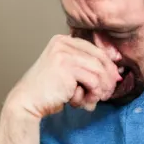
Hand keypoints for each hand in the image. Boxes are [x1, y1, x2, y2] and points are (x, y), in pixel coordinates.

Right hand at [6, 35, 121, 118]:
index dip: (109, 66)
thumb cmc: (48, 92)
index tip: (114, 80)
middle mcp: (64, 43)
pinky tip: (83, 102)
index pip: (96, 50)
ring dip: (99, 90)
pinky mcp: (66, 66)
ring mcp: (64, 53)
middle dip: (108, 79)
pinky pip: (93, 81)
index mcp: (64, 41)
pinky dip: (93, 94)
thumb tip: (116, 73)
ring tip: (90, 102)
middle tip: (106, 95)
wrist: (27, 102)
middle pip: (100, 59)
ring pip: (99, 71)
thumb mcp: (69, 75)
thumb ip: (86, 69)